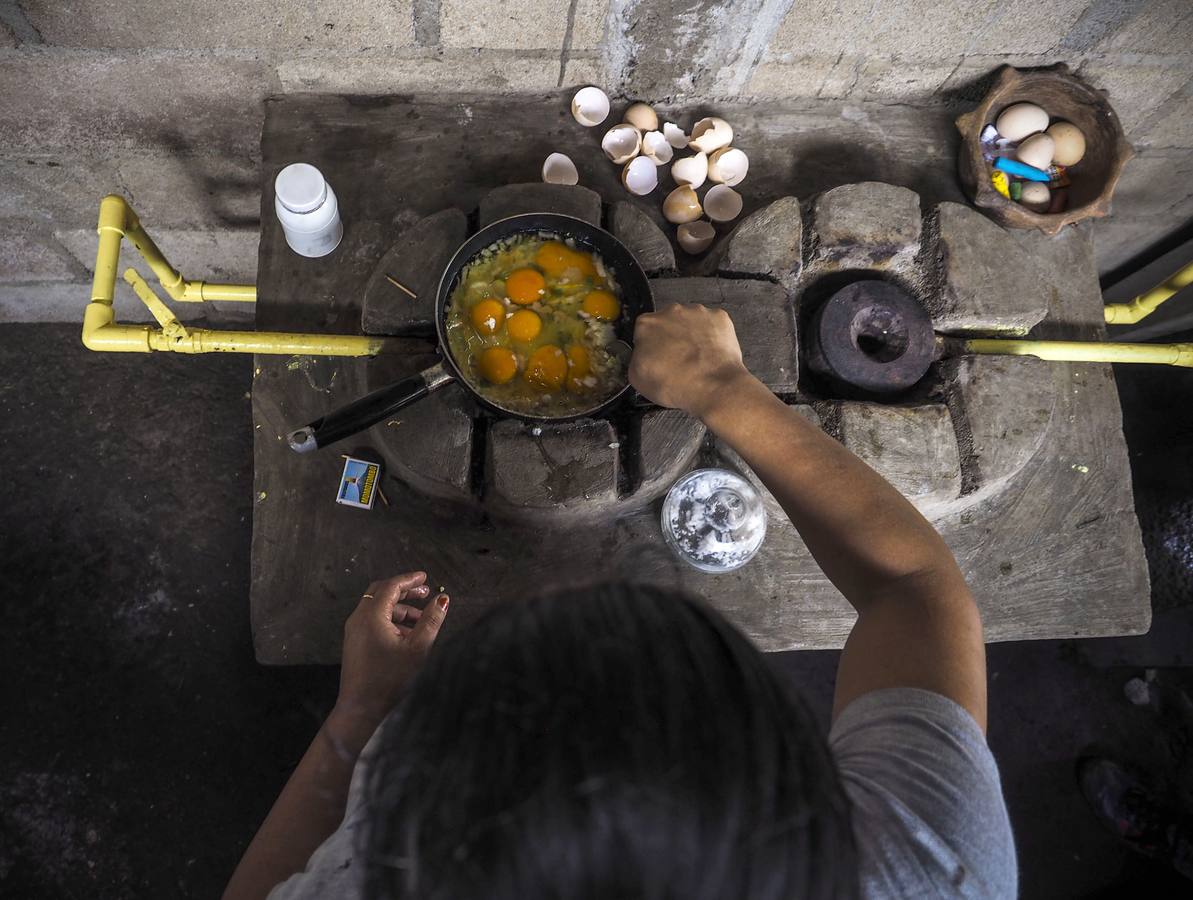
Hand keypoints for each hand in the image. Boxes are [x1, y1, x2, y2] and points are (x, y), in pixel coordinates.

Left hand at [331, 572, 449, 741]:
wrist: (361, 707)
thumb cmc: (389, 679)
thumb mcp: (417, 648)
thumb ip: (431, 620)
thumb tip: (442, 600)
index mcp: (371, 615)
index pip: (391, 586)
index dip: (409, 580)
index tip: (425, 577)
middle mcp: (359, 619)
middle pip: (380, 592)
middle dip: (403, 590)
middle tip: (424, 592)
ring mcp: (354, 631)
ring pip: (377, 608)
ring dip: (399, 607)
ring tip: (421, 618)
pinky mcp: (355, 643)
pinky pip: (372, 621)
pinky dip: (390, 619)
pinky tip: (407, 634)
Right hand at [629, 304, 753, 418]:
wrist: (713, 387)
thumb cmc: (676, 384)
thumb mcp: (637, 378)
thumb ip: (636, 358)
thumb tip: (642, 355)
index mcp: (647, 324)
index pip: (644, 331)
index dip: (650, 346)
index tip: (657, 358)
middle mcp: (672, 311)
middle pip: (668, 322)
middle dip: (673, 338)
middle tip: (679, 360)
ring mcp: (697, 313)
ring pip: (691, 322)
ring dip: (692, 336)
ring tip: (698, 359)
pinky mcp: (719, 318)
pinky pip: (713, 324)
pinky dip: (712, 336)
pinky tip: (711, 354)